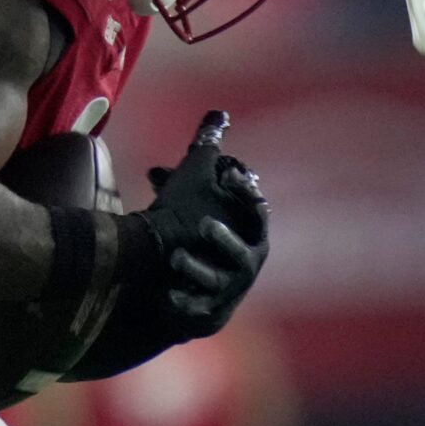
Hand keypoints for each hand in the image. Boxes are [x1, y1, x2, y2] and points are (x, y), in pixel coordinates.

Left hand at [128, 111, 270, 333]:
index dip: (247, 196)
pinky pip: (198, 308)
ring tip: (176, 257)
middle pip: (242, 253)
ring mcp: (227, 290)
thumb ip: (209, 156)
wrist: (200, 285)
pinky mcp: (207, 310)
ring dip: (198, 269)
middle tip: (205, 226)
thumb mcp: (207, 194)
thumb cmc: (205, 232)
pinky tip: (167, 294)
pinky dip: (184, 301)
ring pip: (217, 281)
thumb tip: (217, 115)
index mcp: (251, 234)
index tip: (232, 177)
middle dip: (226, 239)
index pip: (258, 214)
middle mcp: (245, 263)